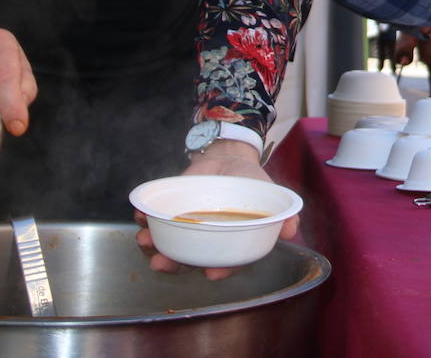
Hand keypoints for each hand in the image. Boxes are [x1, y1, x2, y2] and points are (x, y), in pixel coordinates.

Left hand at [135, 140, 298, 280]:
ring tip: (144, 239)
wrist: (229, 157)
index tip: (210, 273)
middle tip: (161, 262)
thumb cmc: (250, 183)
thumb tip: (291, 231)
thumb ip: (281, 214)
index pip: (224, 262)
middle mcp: (204, 238)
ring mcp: (185, 223)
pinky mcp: (171, 207)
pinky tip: (139, 214)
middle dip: (171, 263)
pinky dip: (144, 217)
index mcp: (228, 241)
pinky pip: (154, 217)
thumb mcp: (270, 195)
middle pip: (187, 258)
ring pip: (166, 242)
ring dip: (152, 244)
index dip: (218, 269)